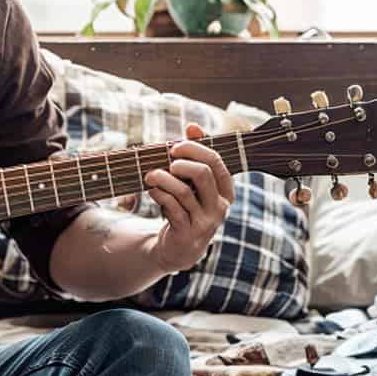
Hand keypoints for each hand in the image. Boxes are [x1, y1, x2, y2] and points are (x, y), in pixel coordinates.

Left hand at [144, 123, 234, 274]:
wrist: (180, 248)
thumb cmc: (187, 208)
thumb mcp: (193, 183)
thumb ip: (196, 155)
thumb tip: (192, 126)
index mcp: (226, 190)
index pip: (216, 161)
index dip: (195, 148)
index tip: (175, 145)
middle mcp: (220, 206)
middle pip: (203, 173)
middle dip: (181, 161)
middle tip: (166, 159)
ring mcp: (205, 221)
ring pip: (183, 191)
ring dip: (163, 178)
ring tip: (150, 175)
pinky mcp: (187, 232)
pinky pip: (172, 207)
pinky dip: (159, 194)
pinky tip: (152, 190)